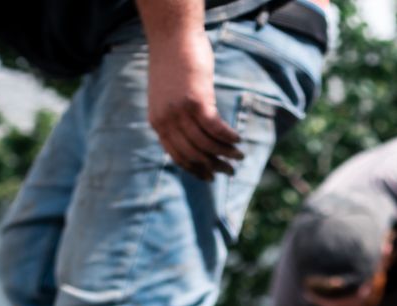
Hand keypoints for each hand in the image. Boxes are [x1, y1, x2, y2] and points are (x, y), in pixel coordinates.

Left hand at [146, 26, 242, 179]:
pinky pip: (215, 128)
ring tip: (239, 156)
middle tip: (229, 172)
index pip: (177, 156)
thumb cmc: (173, 64)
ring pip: (206, 143)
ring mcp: (180, 112)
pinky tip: (238, 139)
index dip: (195, 170)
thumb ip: (175, 117)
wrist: (172, 37)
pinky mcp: (196, 101)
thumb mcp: (168, 96)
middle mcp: (167, 121)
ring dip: (225, 153)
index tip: (209, 177)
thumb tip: (193, 136)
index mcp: (157, 122)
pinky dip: (228, 137)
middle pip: (193, 154)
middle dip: (213, 166)